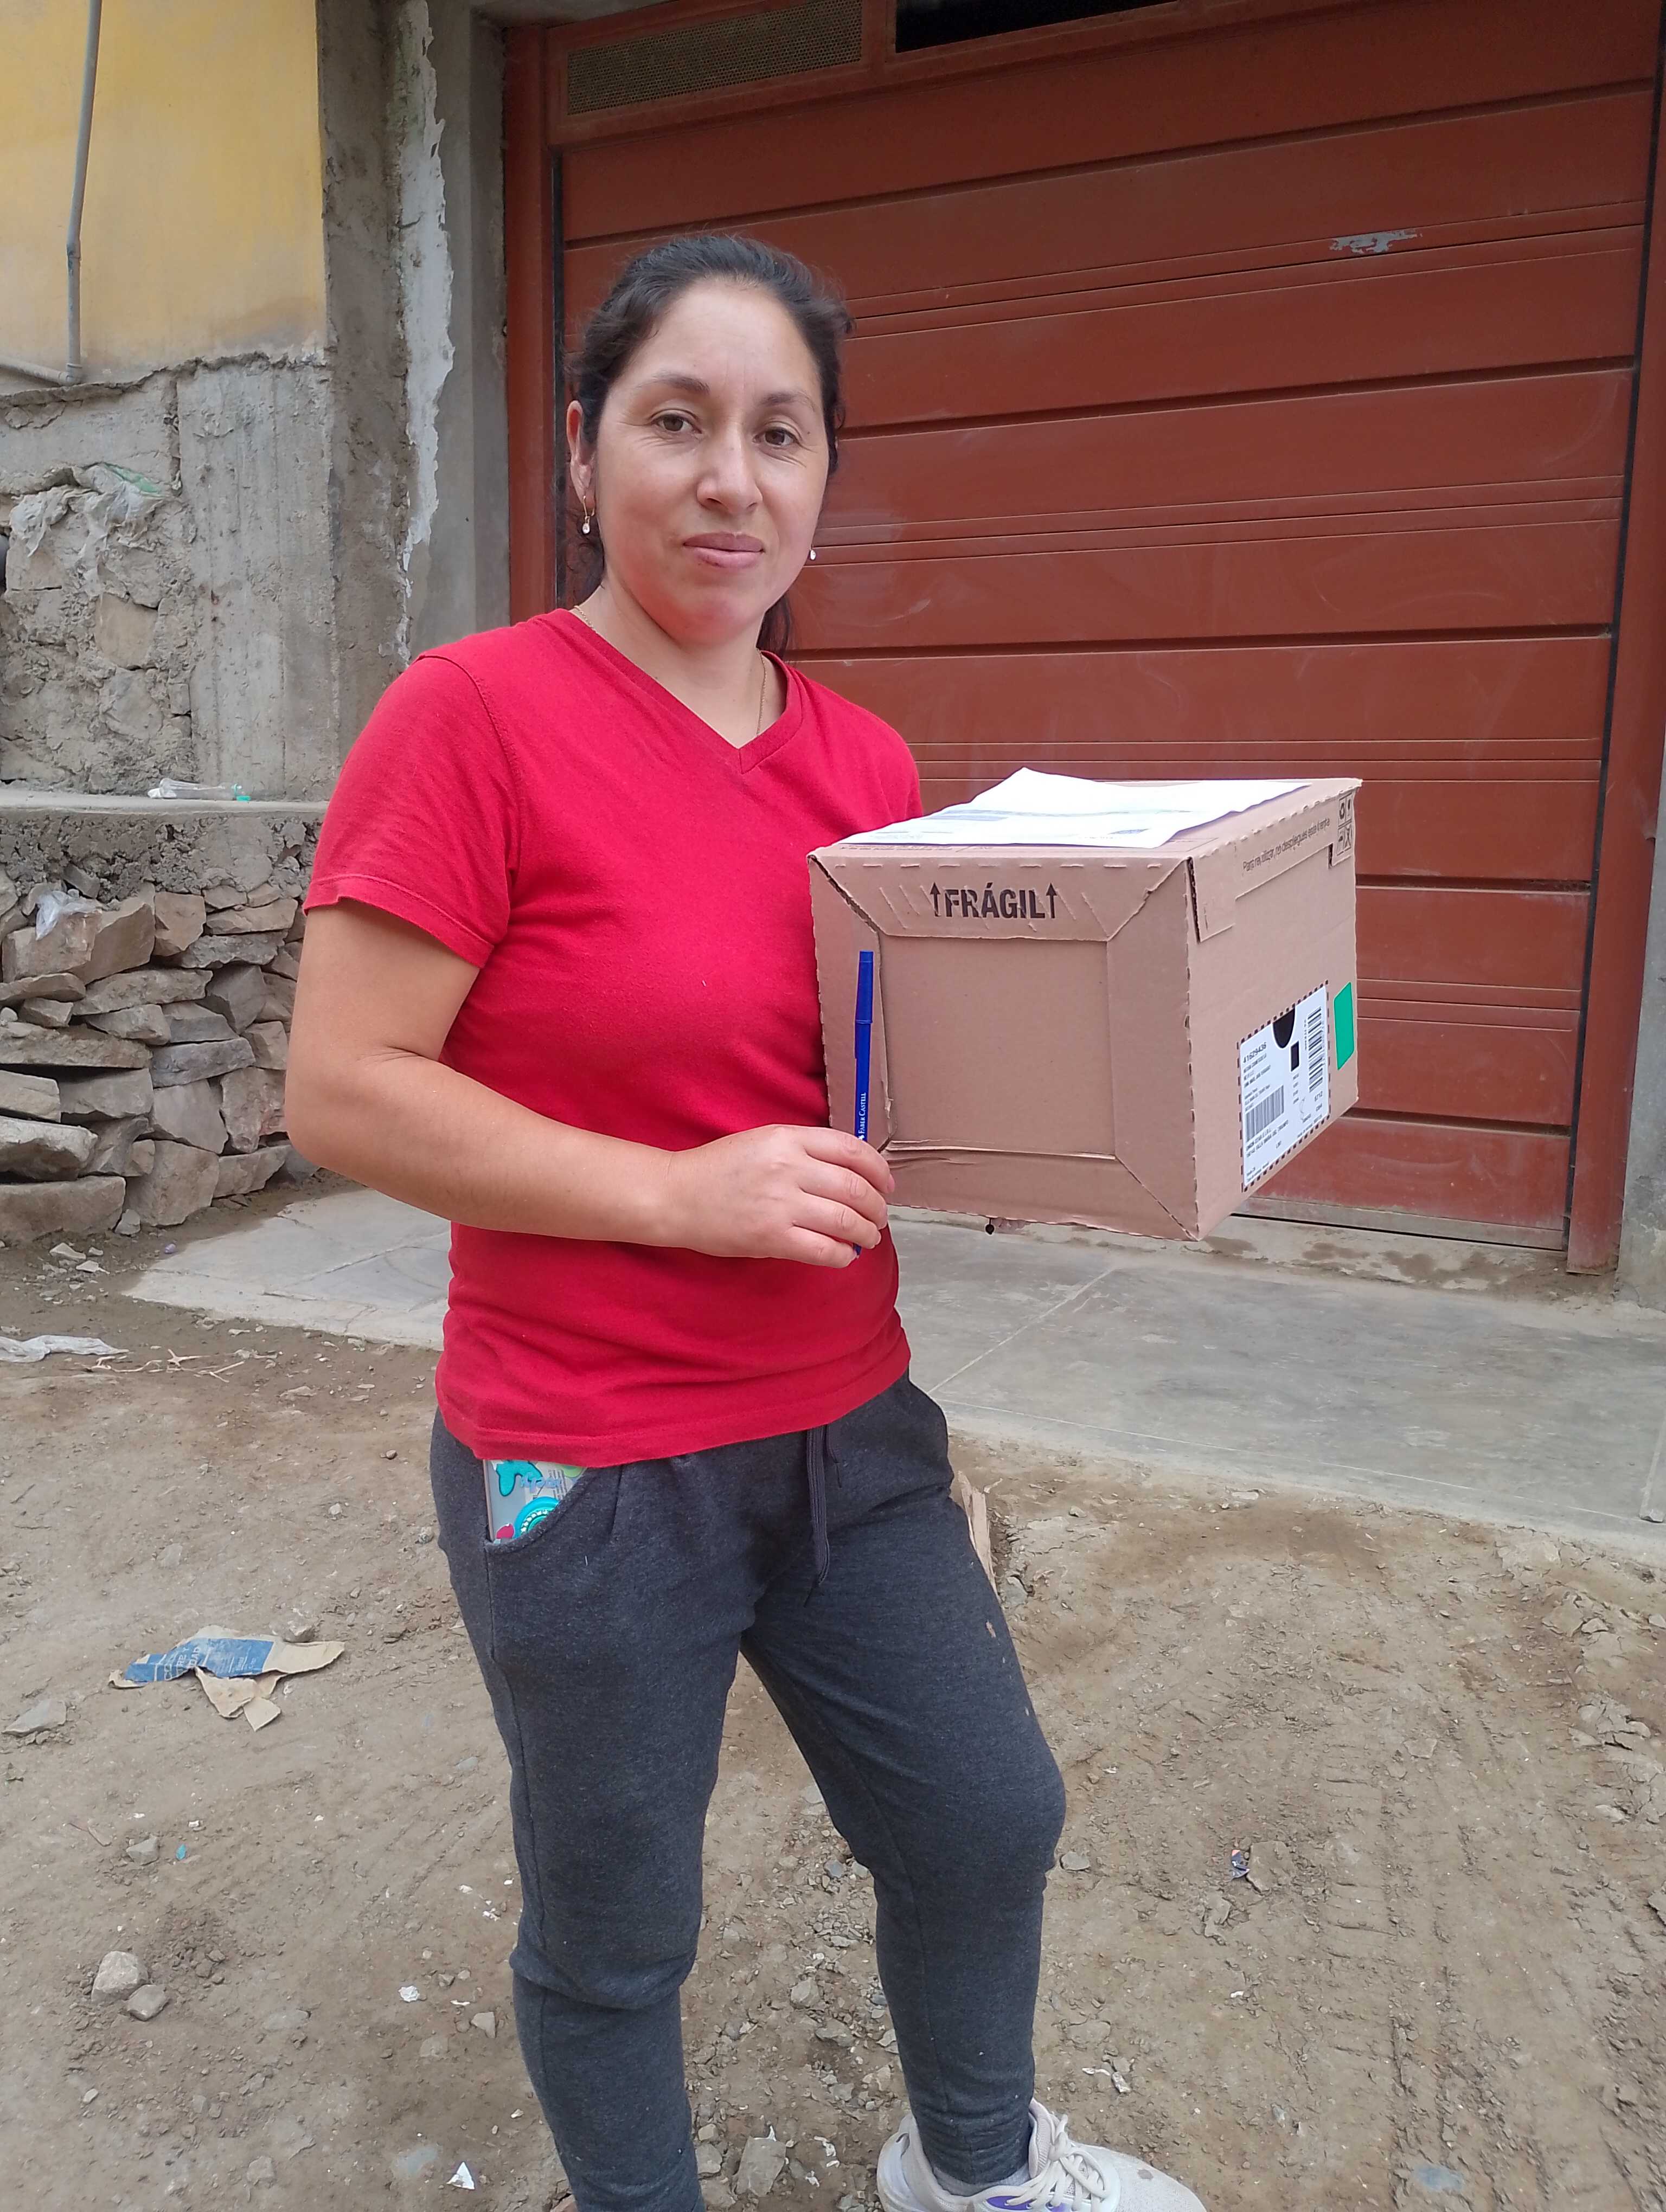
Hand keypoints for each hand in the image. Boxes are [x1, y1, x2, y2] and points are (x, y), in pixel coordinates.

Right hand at [657, 1125, 893, 1267]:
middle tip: (880, 1217)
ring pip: (845, 1220)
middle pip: (855, 1188)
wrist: (676, 1196)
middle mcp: (789, 1168)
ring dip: (866, 1233)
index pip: (851, 1149)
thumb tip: (850, 1173)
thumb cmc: (719, 1168)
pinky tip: (844, 1255)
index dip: (878, 1169)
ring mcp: (781, 1204)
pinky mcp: (771, 1237)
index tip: (886, 1184)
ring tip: (868, 1237)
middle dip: (877, 1207)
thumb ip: (803, 1150)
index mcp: (788, 1139)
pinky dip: (842, 1255)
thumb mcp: (763, 1141)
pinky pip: (823, 1249)